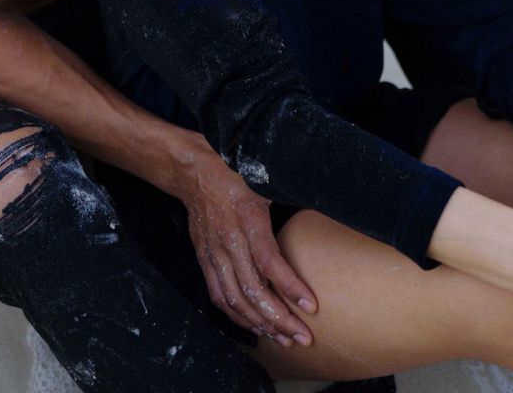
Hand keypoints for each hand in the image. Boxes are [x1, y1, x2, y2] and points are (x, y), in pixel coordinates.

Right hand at [173, 143, 316, 346]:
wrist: (194, 173)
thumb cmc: (234, 173)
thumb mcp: (264, 179)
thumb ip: (286, 196)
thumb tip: (319, 204)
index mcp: (247, 217)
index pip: (269, 261)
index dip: (290, 286)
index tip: (310, 306)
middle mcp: (229, 240)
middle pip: (252, 289)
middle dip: (279, 319)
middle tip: (302, 337)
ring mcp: (213, 253)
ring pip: (235, 299)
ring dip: (260, 324)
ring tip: (284, 339)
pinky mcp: (204, 261)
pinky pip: (219, 296)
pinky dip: (237, 316)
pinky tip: (255, 326)